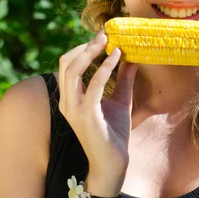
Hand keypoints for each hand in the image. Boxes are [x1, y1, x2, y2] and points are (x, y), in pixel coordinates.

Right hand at [58, 30, 139, 180]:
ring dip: (90, 52)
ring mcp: (74, 108)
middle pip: (66, 62)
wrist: (114, 163)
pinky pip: (93, 85)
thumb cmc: (114, 134)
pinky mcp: (86, 114)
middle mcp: (67, 101)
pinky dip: (104, 68)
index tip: (103, 36)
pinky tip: (117, 58)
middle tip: (105, 34)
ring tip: (108, 41)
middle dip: (85, 45)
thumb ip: (123, 80)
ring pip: (73, 69)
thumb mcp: (120, 100)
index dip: (83, 48)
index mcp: (70, 97)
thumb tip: (131, 59)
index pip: (69, 64)